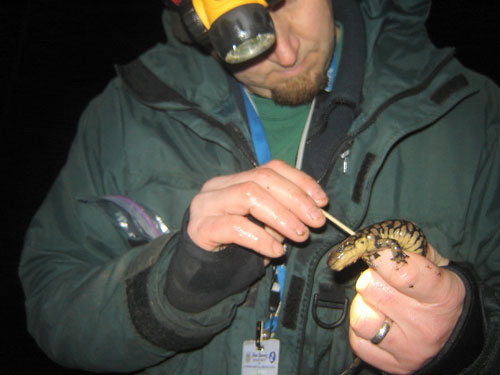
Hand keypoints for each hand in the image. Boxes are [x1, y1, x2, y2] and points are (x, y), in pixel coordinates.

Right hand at [187, 160, 328, 257]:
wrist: (200, 275)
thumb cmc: (235, 249)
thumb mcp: (264, 228)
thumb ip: (281, 216)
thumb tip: (311, 212)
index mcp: (235, 180)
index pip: (271, 168)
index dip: (301, 181)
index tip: (322, 202)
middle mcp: (218, 186)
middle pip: (262, 179)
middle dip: (296, 199)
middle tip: (316, 222)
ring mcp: (206, 205)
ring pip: (249, 195)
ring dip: (282, 216)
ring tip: (299, 235)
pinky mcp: (200, 228)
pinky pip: (234, 226)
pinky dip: (260, 238)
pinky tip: (276, 251)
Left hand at [348, 245, 465, 373]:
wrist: (454, 331)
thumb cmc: (438, 290)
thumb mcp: (435, 264)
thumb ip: (407, 248)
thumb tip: (374, 239)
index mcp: (440, 294)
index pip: (402, 272)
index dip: (381, 256)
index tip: (376, 250)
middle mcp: (424, 326)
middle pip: (370, 289)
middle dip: (370, 278)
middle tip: (380, 280)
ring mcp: (407, 349)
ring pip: (360, 318)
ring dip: (362, 305)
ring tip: (376, 303)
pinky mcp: (391, 364)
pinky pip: (357, 341)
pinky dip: (361, 330)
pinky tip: (376, 321)